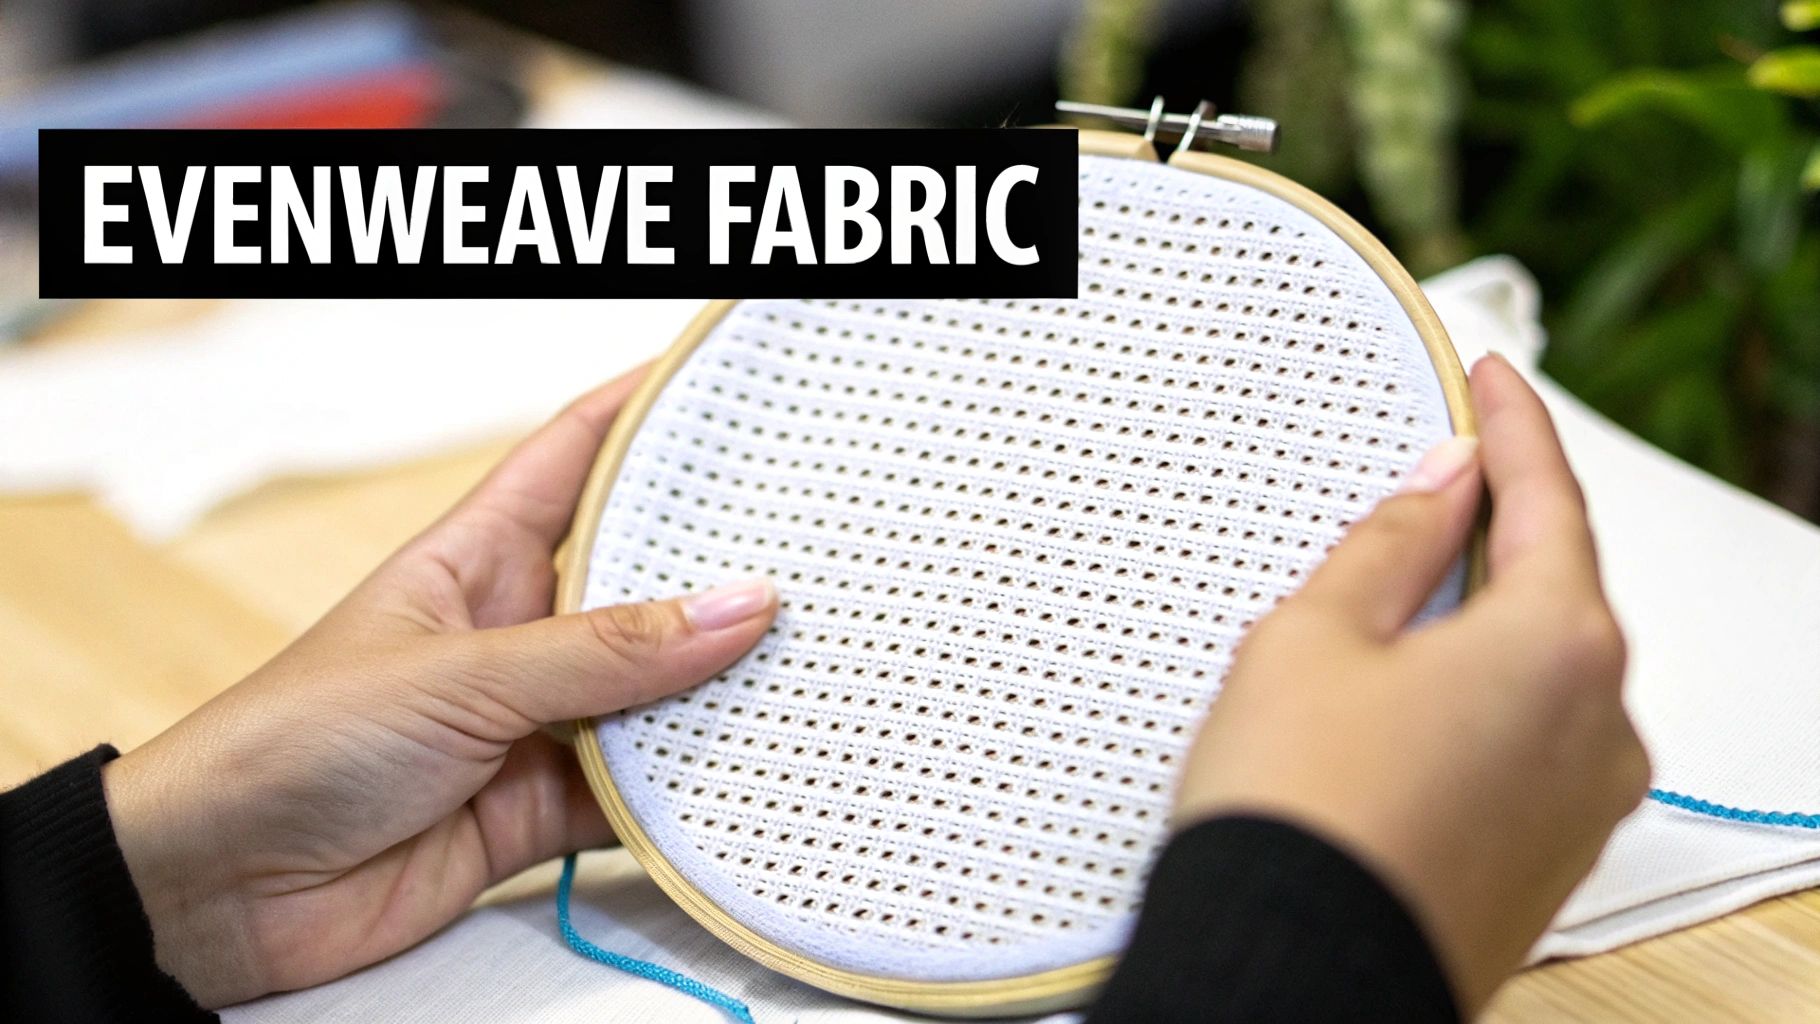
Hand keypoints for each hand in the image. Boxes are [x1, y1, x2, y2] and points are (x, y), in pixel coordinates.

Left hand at [102, 367, 778, 1006]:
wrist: (216, 894)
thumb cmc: (285, 745)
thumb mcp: (457, 673)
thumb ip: (603, 652)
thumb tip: (735, 607)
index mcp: (476, 558)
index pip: (576, 456)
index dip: (646, 410)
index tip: (723, 380)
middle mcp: (517, 632)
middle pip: (640, 577)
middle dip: (718, 562)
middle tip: (811, 545)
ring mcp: (533, 722)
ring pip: (654, 691)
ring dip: (716, 685)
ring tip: (808, 658)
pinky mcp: (542, 806)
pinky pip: (641, 788)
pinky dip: (691, 788)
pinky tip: (749, 767)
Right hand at [1173, 354, 1648, 1013]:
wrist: (1292, 971)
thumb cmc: (1298, 813)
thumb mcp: (1314, 637)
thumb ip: (1390, 545)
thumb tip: (1439, 486)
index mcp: (1558, 646)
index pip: (1548, 497)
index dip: (1513, 424)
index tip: (1492, 379)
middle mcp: (1600, 728)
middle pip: (1557, 590)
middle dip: (1495, 532)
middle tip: (1433, 487)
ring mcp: (1581, 805)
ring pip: (1542, 676)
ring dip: (1483, 628)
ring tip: (1392, 613)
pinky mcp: (1545, 862)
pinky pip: (1528, 746)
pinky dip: (1479, 706)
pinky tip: (1405, 711)